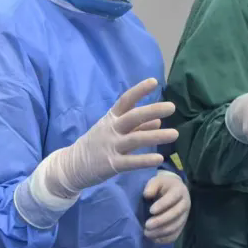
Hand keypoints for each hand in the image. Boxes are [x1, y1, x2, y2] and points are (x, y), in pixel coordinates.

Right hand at [45, 79, 176, 197]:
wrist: (72, 166)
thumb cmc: (96, 145)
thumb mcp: (113, 131)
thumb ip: (137, 127)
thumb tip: (159, 120)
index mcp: (111, 118)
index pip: (125, 100)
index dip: (139, 90)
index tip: (154, 82)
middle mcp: (111, 129)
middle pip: (133, 117)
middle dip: (152, 110)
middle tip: (172, 107)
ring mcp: (111, 146)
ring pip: (136, 139)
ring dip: (156, 136)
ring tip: (175, 134)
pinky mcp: (111, 164)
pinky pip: (131, 161)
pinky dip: (145, 159)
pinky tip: (159, 158)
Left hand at [143, 170, 190, 243]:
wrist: (173, 190)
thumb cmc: (163, 185)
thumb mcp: (157, 181)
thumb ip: (152, 186)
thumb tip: (147, 194)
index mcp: (179, 190)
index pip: (173, 198)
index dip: (162, 205)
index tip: (150, 210)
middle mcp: (185, 203)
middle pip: (175, 215)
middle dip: (160, 221)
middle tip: (146, 225)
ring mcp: (185, 216)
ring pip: (175, 227)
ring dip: (161, 232)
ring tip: (147, 233)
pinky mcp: (182, 226)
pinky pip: (175, 235)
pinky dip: (164, 239)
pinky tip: (153, 239)